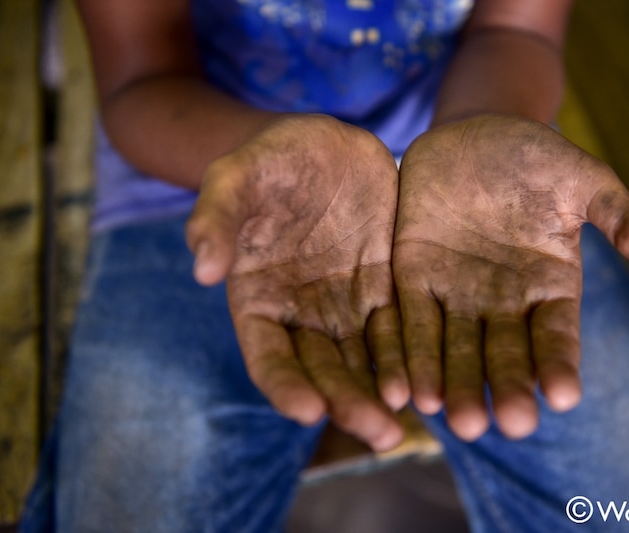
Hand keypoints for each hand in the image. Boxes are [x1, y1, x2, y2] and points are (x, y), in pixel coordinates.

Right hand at [186, 114, 407, 450]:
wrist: (325, 143)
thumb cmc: (271, 159)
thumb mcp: (237, 175)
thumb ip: (216, 217)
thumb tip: (203, 270)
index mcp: (257, 300)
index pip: (268, 357)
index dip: (285, 386)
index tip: (308, 411)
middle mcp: (301, 315)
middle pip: (322, 372)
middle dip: (347, 404)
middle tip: (377, 433)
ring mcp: (345, 306)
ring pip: (363, 363)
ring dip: (380, 396)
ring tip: (402, 425)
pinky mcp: (385, 289)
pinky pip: (397, 330)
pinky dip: (408, 358)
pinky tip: (426, 382)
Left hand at [393, 114, 628, 440]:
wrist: (472, 134)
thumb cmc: (536, 156)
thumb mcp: (584, 180)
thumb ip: (622, 218)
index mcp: (549, 286)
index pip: (557, 335)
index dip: (560, 364)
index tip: (564, 397)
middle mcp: (503, 302)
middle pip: (506, 355)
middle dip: (507, 388)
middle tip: (510, 425)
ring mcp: (458, 294)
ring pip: (457, 350)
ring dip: (458, 386)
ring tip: (459, 423)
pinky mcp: (415, 280)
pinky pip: (413, 322)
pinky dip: (413, 356)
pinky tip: (411, 392)